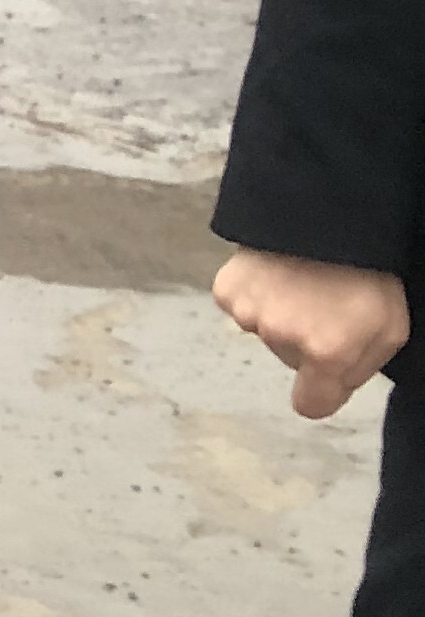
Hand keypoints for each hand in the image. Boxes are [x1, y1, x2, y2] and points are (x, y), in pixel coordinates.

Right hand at [213, 248, 410, 419]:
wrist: (326, 213)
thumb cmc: (369, 271)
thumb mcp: (390, 329)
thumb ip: (360, 368)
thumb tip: (332, 387)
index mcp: (326, 351)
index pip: (311, 404)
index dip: (321, 393)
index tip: (327, 378)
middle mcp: (281, 337)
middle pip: (291, 361)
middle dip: (306, 344)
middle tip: (325, 307)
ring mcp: (248, 313)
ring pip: (265, 333)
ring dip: (280, 317)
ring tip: (302, 283)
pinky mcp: (225, 290)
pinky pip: (240, 308)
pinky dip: (255, 297)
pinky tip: (276, 274)